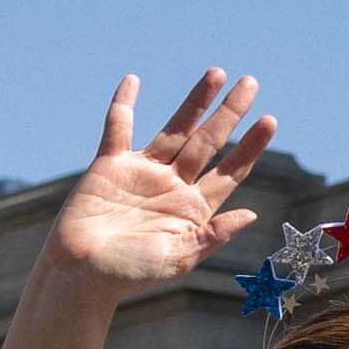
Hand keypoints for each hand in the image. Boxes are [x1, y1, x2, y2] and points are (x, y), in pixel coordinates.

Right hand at [41, 71, 275, 304]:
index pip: (230, 172)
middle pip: (208, 142)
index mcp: (194, 209)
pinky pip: (118, 128)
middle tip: (251, 82)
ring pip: (175, 128)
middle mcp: (172, 185)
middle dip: (230, 113)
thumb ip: (212, 236)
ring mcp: (142, 172)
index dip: (250, 147)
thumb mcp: (178, 258)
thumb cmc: (128, 275)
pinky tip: (133, 80)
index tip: (270, 120)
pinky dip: (123, 105)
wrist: (79, 275)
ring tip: (217, 73)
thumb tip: (251, 215)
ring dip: (195, 101)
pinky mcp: (109, 165)